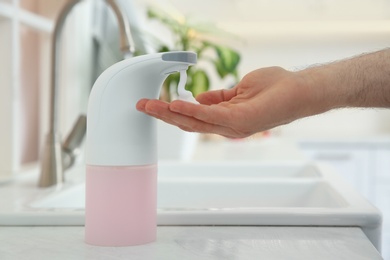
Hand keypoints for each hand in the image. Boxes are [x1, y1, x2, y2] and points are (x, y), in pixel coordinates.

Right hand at [136, 67, 322, 137]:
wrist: (298, 90)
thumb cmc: (275, 89)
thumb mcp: (238, 91)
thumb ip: (218, 98)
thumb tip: (199, 98)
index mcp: (225, 119)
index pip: (193, 118)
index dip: (172, 112)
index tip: (154, 104)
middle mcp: (226, 126)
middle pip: (188, 123)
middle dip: (163, 115)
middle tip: (142, 107)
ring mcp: (232, 126)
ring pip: (194, 121)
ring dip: (169, 113)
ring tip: (150, 106)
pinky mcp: (239, 120)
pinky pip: (209, 115)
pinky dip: (190, 110)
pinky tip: (174, 104)